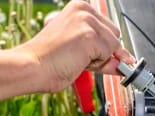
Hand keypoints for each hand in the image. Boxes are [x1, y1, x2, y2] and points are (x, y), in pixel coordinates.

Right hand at [17, 0, 133, 91]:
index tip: (95, 56)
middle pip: (114, 35)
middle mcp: (84, 10)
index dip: (104, 46)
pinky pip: (109, 55)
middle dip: (104, 52)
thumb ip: (102, 54)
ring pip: (114, 46)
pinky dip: (97, 65)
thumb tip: (123, 62)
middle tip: (80, 60)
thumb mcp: (79, 52)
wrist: (31, 67)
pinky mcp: (89, 36)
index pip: (107, 28)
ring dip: (99, 60)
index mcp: (79, 8)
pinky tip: (77, 62)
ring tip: (75, 60)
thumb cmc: (46, 61)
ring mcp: (87, 21)